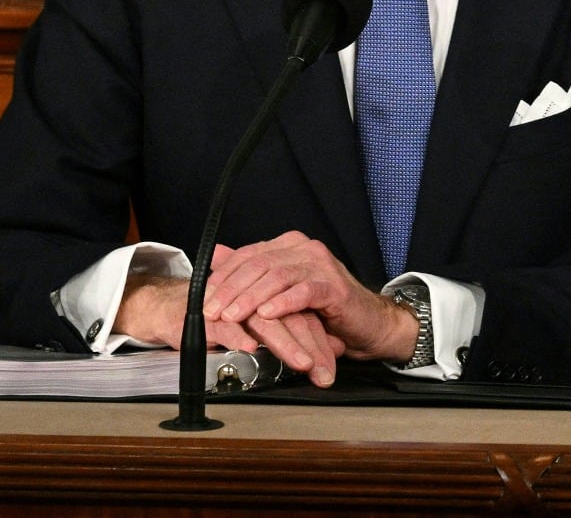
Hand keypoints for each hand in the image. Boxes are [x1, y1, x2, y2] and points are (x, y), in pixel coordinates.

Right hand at [113, 273, 343, 384]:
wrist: (175, 309)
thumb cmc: (228, 318)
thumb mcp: (269, 327)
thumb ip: (303, 333)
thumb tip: (339, 346)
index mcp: (272, 293)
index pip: (303, 314)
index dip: (319, 339)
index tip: (332, 366)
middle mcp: (256, 295)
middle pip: (289, 316)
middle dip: (309, 345)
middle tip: (324, 370)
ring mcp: (232, 303)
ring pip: (263, 321)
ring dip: (284, 343)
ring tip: (302, 363)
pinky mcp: (207, 314)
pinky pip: (225, 325)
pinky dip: (238, 336)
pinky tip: (252, 349)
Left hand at [204, 231, 419, 365]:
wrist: (367, 324)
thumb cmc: (323, 310)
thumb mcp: (281, 292)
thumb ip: (251, 274)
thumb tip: (215, 255)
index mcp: (289, 246)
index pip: (247, 255)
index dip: (222, 276)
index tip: (202, 298)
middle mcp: (304, 249)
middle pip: (258, 264)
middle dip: (230, 289)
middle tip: (210, 311)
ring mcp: (321, 265)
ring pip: (276, 276)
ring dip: (249, 298)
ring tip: (231, 316)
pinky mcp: (334, 287)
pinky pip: (303, 292)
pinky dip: (282, 303)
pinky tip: (266, 315)